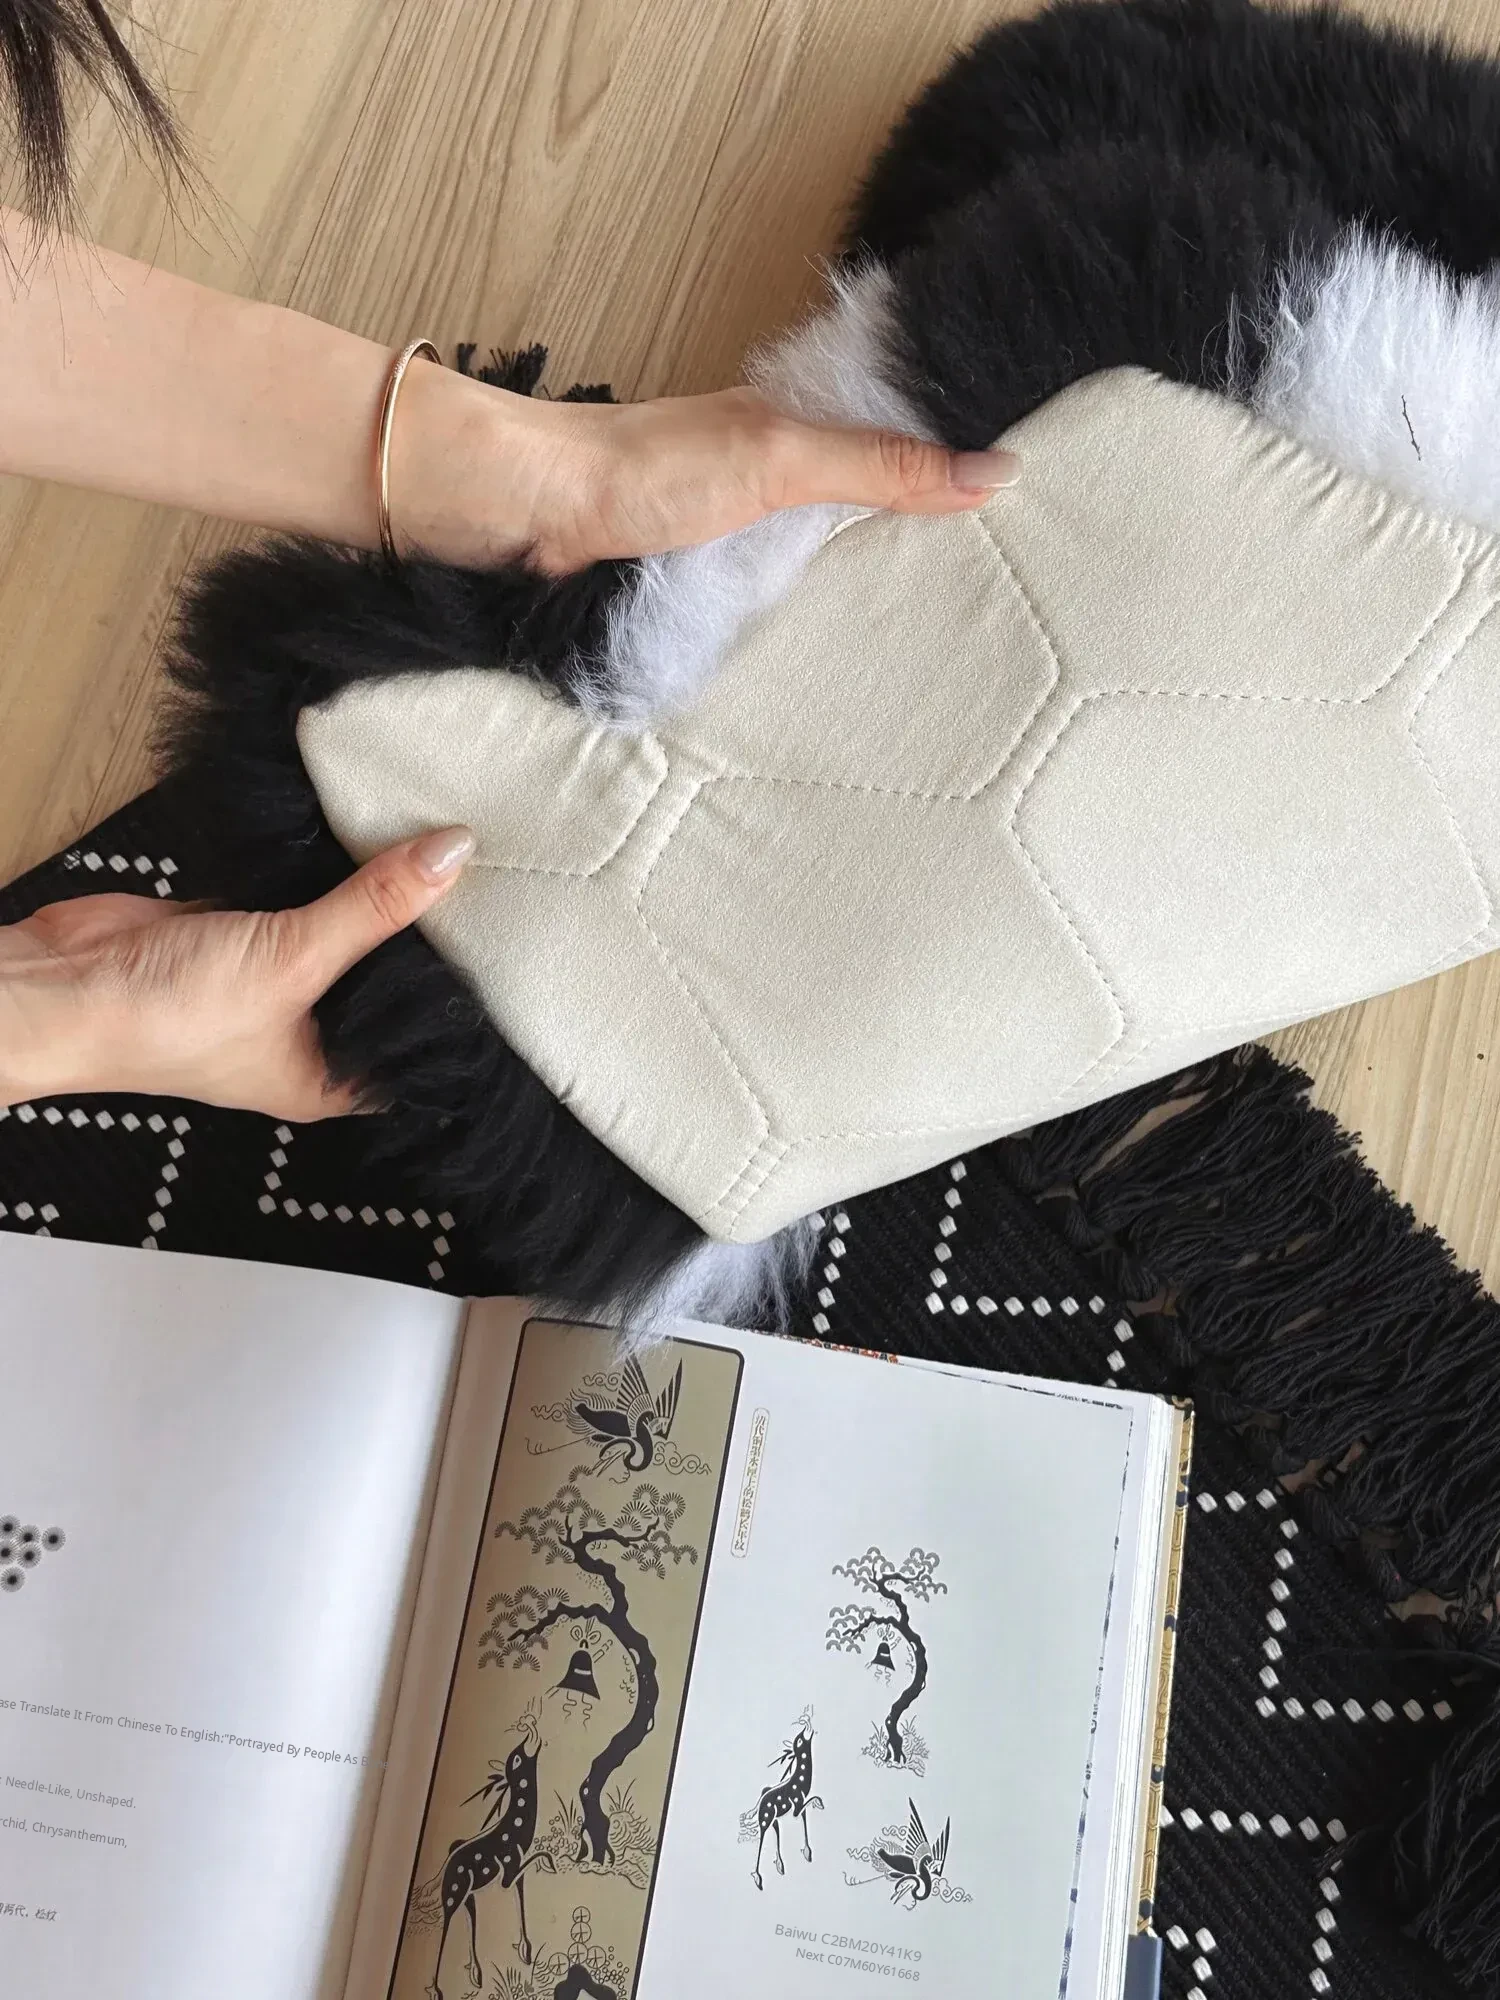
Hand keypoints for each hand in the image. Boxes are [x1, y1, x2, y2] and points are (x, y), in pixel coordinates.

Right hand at [0, 829, 474, 1118]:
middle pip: (388, 980)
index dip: (463, 1006)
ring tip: (443, 845)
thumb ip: (372, 908)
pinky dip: (328, 871)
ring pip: (346, 933)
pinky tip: (369, 834)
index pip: (420, 1047)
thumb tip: (452, 856)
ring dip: (377, 894)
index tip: (514, 951)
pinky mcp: (243, 932)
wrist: (62, 986)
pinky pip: (303, 898)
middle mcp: (311, 1035)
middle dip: (425, 936)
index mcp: (333, 1079)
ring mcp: (275, 981)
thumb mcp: (293, 961)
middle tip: (494, 879)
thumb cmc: (168, 1019)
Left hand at [398, 371, 1020, 573]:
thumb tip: (994, 472)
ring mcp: (740, 517)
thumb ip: (882, 467)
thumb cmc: (645, 472)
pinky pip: (781, 585)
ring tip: (957, 615)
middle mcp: (776, 462)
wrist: (534, 514)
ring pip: (829, 542)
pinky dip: (818, 605)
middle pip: (875, 490)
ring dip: (876, 573)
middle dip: (933, 523)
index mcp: (802, 418)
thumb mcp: (783, 460)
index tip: (1040, 493)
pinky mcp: (705, 565)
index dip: (965, 455)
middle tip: (1020, 572)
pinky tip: (851, 635)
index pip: (907, 428)